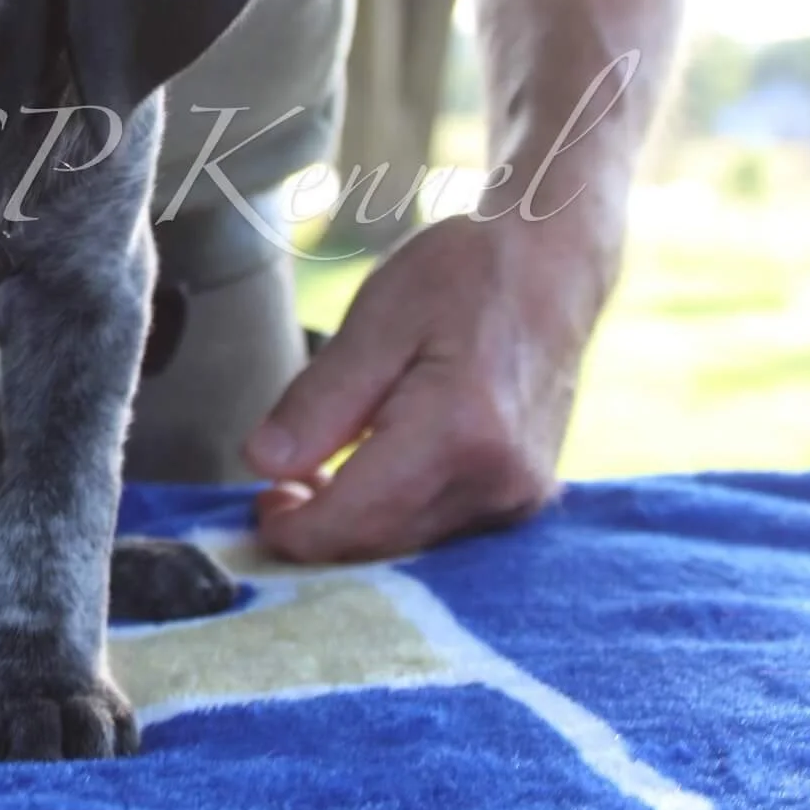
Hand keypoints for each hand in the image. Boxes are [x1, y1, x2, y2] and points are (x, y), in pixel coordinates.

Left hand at [243, 212, 612, 562]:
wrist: (552, 266)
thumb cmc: (461, 276)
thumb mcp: (374, 320)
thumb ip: (318, 400)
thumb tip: (262, 464)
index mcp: (458, 432)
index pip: (356, 518)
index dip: (295, 530)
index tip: (257, 510)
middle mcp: (498, 479)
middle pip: (383, 541)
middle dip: (319, 530)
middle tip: (274, 493)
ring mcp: (520, 494)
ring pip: (412, 543)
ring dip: (356, 525)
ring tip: (312, 480)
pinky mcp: (525, 494)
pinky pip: (443, 527)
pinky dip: (395, 515)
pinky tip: (365, 478)